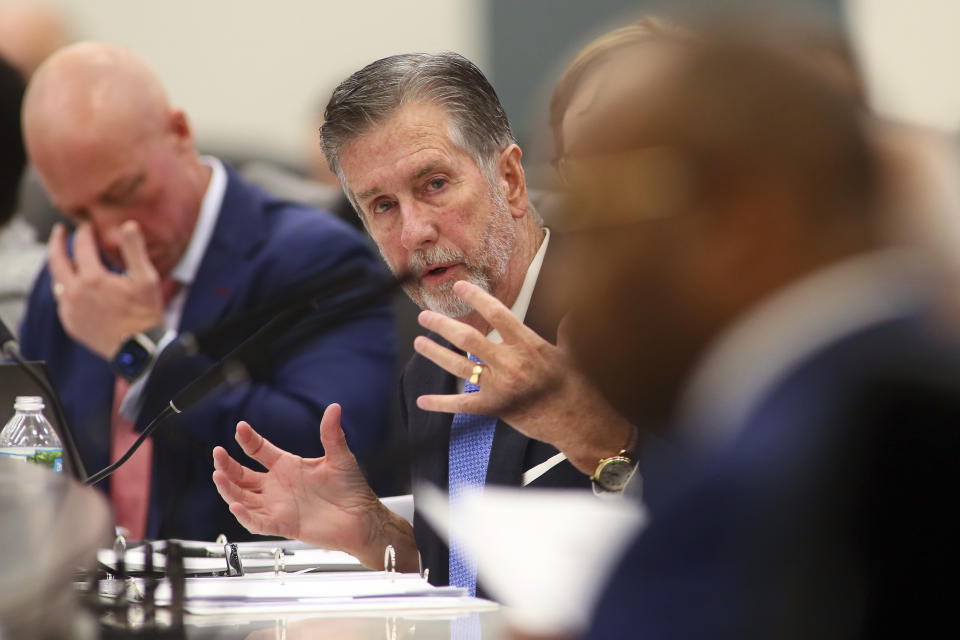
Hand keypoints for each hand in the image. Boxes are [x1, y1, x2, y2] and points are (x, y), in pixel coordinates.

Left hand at [48, 221, 164, 358]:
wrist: (138, 348)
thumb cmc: (144, 314)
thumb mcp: (146, 278)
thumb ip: (134, 249)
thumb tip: (128, 225)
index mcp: (93, 279)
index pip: (82, 246)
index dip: (85, 233)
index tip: (88, 227)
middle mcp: (75, 293)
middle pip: (56, 260)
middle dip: (57, 242)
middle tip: (60, 231)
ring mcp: (69, 309)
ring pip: (57, 280)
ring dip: (61, 266)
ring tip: (68, 259)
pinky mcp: (70, 322)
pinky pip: (62, 300)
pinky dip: (67, 288)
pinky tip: (77, 287)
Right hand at [212, 403, 417, 570]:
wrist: (361, 519)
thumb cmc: (352, 489)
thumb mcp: (340, 457)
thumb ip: (331, 433)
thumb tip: (334, 408)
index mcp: (288, 466)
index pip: (259, 450)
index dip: (248, 439)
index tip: (240, 428)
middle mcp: (277, 486)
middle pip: (242, 475)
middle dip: (227, 464)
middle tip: (218, 453)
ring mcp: (277, 505)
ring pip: (243, 497)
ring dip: (228, 488)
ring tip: (218, 475)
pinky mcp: (282, 524)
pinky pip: (257, 522)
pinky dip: (244, 515)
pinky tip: (236, 505)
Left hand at [414, 280, 634, 474]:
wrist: (578, 422)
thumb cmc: (576, 385)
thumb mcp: (573, 352)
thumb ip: (568, 329)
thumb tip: (573, 310)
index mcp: (529, 345)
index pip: (497, 314)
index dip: (476, 298)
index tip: (460, 287)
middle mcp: (511, 363)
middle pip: (468, 338)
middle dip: (442, 325)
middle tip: (425, 317)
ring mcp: (500, 387)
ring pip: (459, 366)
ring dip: (435, 353)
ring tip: (419, 342)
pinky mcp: (495, 408)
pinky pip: (462, 405)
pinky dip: (441, 404)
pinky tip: (422, 401)